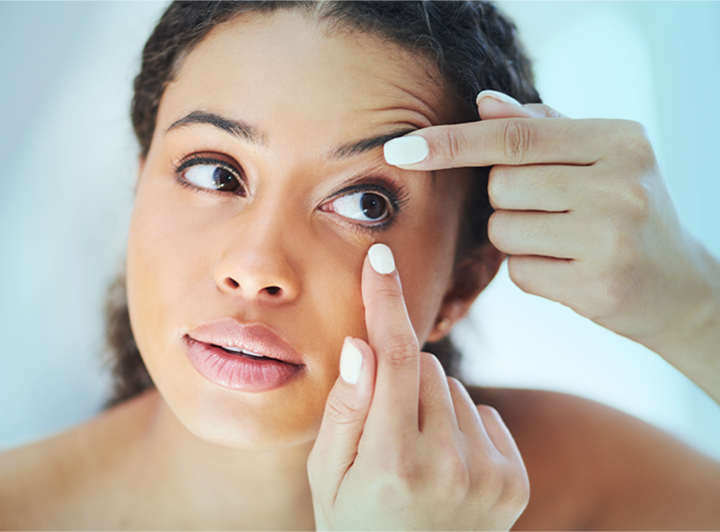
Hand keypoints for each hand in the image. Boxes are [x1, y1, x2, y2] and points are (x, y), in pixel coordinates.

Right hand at [307, 243, 528, 531]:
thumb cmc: (355, 527)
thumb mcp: (326, 477)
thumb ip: (344, 409)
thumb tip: (362, 344)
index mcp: (390, 464)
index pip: (395, 358)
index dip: (386, 302)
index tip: (382, 258)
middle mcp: (448, 467)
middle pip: (427, 366)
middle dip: (401, 376)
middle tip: (384, 428)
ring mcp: (488, 475)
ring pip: (455, 389)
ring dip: (430, 404)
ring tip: (413, 455)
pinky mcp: (514, 480)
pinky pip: (483, 412)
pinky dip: (461, 425)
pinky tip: (445, 466)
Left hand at [383, 90, 719, 401]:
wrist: (679, 286)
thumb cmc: (628, 212)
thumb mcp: (600, 159)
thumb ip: (541, 128)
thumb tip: (483, 101)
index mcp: (619, 139)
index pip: (515, 135)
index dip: (453, 142)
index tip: (402, 148)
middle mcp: (619, 183)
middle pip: (500, 186)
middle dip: (506, 200)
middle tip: (552, 209)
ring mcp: (610, 237)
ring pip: (504, 230)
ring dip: (518, 237)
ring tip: (565, 240)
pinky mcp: (597, 285)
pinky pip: (520, 271)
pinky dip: (532, 270)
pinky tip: (570, 269)